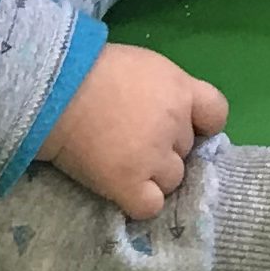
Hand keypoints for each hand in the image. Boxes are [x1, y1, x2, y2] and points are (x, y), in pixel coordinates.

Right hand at [39, 43, 228, 218]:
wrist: (53, 87)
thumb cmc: (91, 68)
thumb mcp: (142, 65)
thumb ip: (165, 89)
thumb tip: (170, 111)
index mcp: (181, 90)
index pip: (216, 114)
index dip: (202, 124)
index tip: (182, 127)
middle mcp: (175, 125)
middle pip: (187, 149)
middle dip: (166, 147)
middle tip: (131, 138)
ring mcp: (153, 158)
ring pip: (172, 180)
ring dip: (153, 176)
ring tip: (121, 162)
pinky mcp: (128, 184)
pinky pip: (150, 206)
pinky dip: (138, 202)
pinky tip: (120, 188)